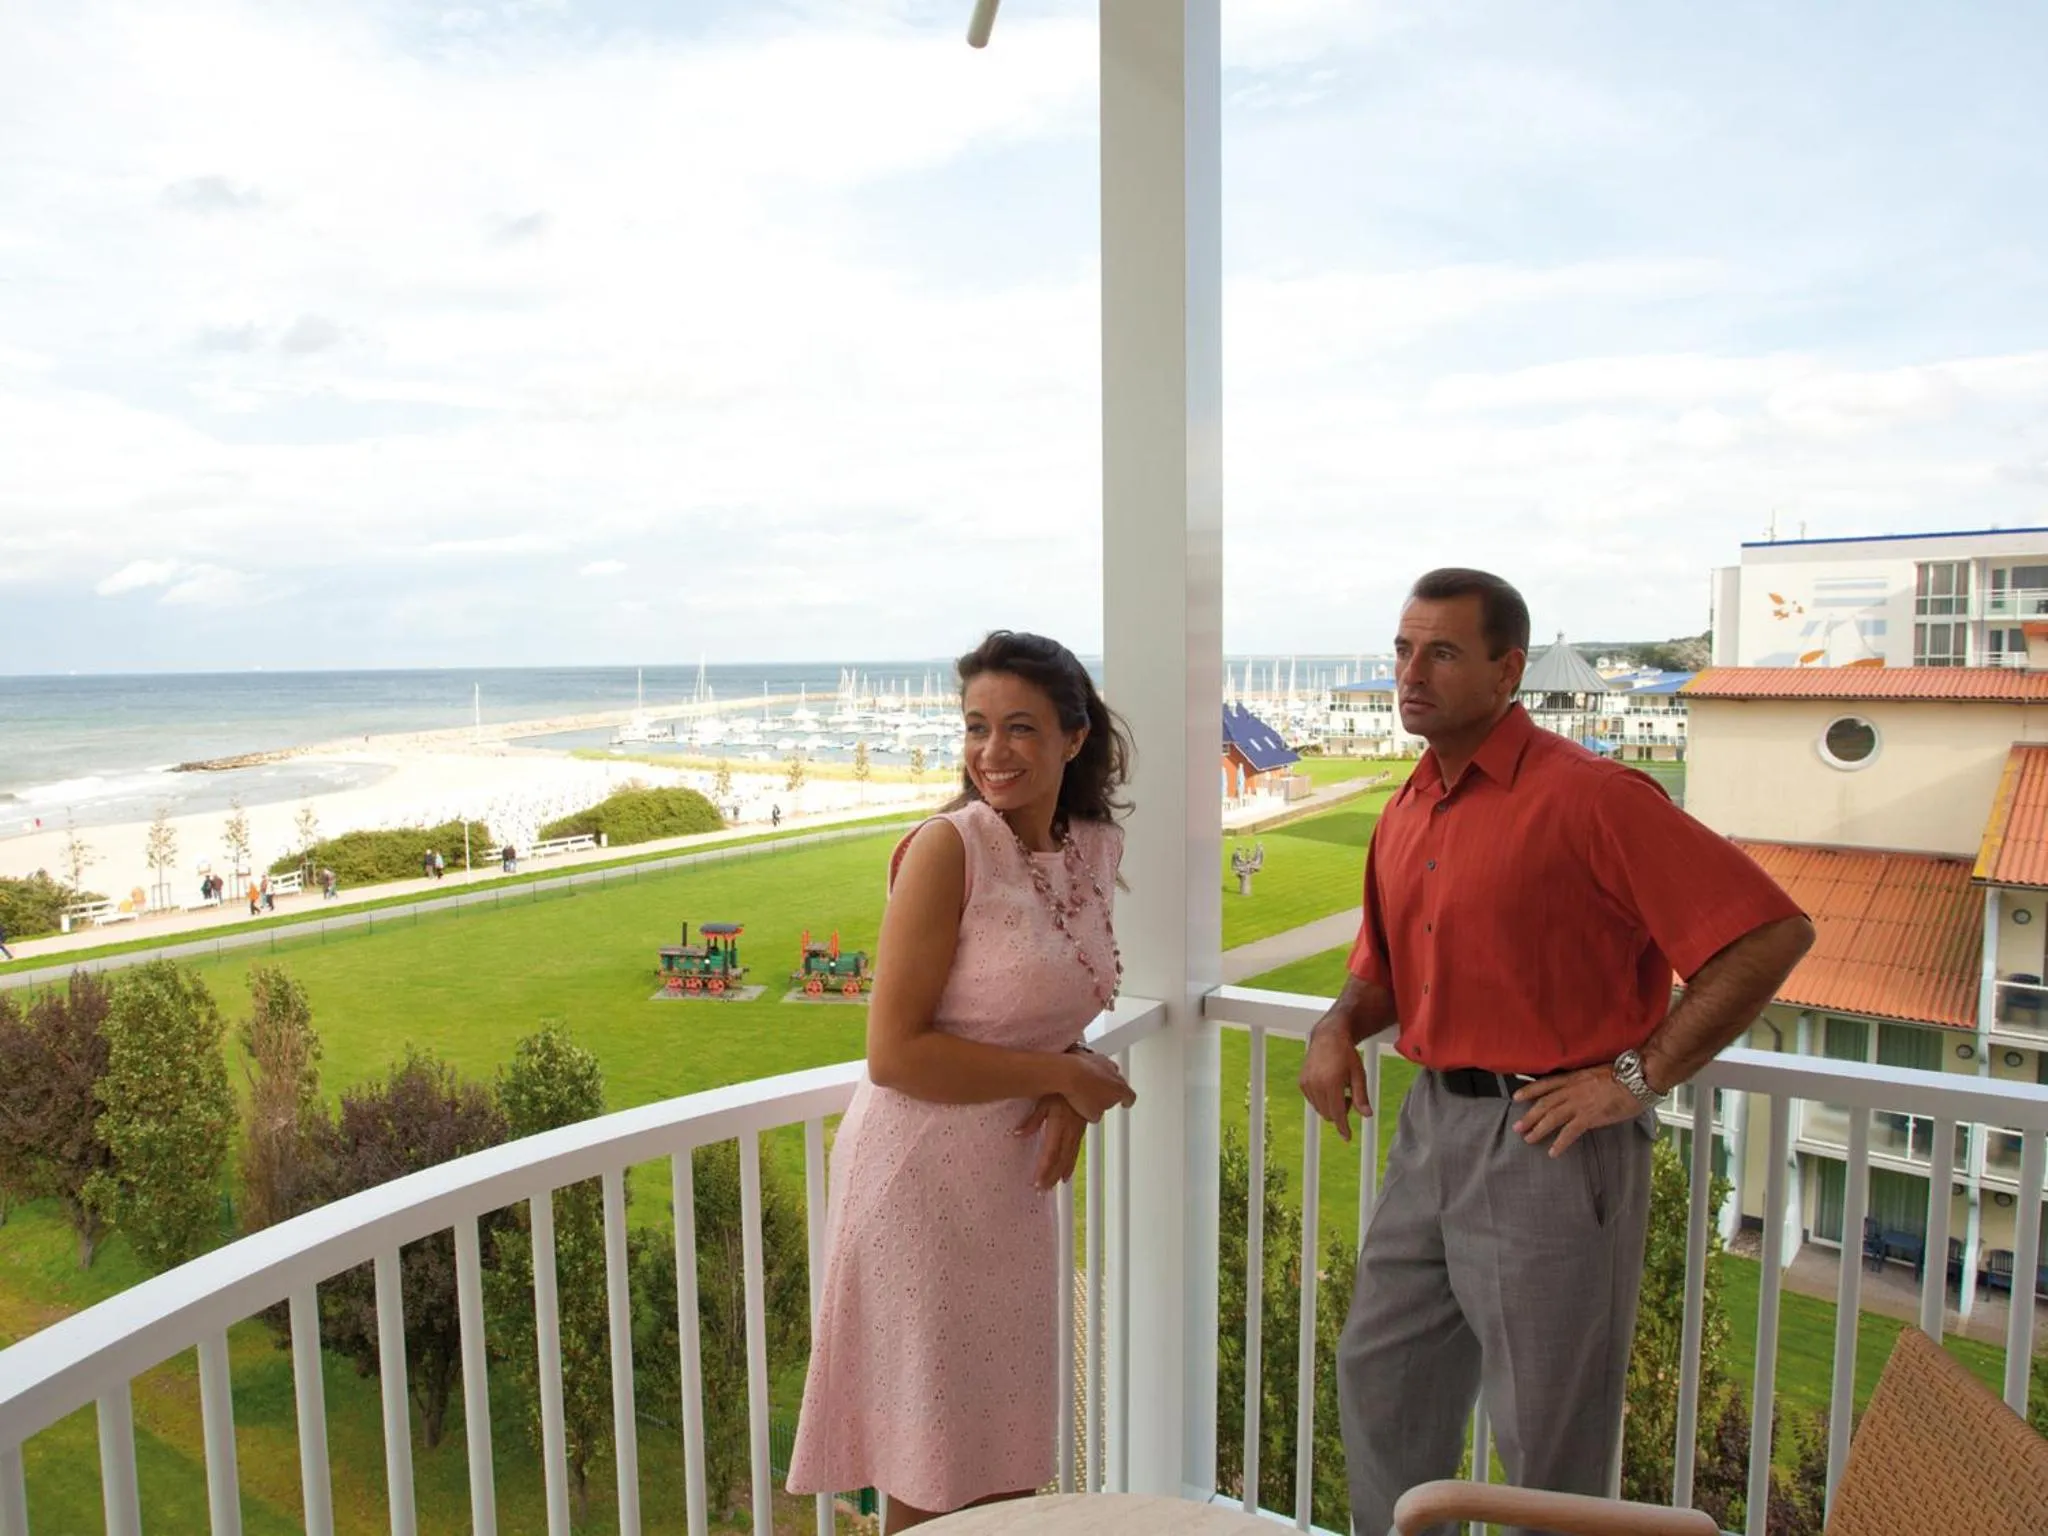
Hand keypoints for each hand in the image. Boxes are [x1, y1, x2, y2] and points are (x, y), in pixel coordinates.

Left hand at [1014, 1096, 1087, 1189]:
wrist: (1082, 1079)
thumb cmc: (1060, 1087)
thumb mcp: (1043, 1100)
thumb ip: (1033, 1119)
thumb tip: (1018, 1134)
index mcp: (1060, 1123)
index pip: (1051, 1152)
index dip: (1045, 1169)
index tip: (1037, 1182)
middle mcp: (1070, 1130)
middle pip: (1060, 1159)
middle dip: (1051, 1176)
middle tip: (1041, 1190)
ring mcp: (1077, 1132)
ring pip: (1069, 1157)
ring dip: (1059, 1174)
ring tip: (1052, 1186)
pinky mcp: (1079, 1131)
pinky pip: (1074, 1152)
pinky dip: (1069, 1166)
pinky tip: (1066, 1174)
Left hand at [1058, 1050, 1135, 1122]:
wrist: (1067, 1074)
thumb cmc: (1082, 1094)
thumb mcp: (1092, 1115)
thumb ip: (1099, 1114)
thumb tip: (1095, 1114)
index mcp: (1120, 1089)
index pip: (1130, 1096)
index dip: (1128, 1101)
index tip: (1125, 1104)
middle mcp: (1114, 1074)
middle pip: (1119, 1082)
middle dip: (1113, 1089)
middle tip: (1104, 1097)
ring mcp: (1103, 1062)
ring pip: (1107, 1071)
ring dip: (1102, 1078)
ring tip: (1091, 1087)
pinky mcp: (1089, 1055)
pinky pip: (1093, 1064)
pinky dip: (1089, 1069)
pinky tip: (1081, 1077)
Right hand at [1299, 1012, 1370, 1141]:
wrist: (1328, 1037)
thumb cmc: (1347, 1055)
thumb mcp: (1359, 1075)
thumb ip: (1361, 1097)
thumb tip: (1367, 1115)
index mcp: (1332, 1084)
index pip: (1338, 1113)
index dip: (1343, 1128)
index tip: (1347, 1138)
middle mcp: (1317, 1085)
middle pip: (1329, 1114)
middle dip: (1340, 1112)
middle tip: (1349, 1096)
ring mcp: (1307, 1084)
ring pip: (1320, 1109)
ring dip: (1331, 1106)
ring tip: (1339, 1088)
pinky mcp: (1302, 1082)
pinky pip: (1313, 1100)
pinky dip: (1322, 1099)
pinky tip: (1329, 1085)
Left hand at [1512, 1067, 1643, 1156]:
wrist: (1637, 1078)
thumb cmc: (1623, 1075)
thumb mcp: (1595, 1073)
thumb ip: (1583, 1083)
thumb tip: (1579, 1092)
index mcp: (1574, 1078)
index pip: (1545, 1084)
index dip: (1529, 1091)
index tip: (1516, 1097)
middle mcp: (1572, 1090)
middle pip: (1544, 1104)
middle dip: (1529, 1116)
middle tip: (1517, 1127)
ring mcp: (1580, 1103)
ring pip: (1552, 1118)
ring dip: (1538, 1130)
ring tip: (1528, 1139)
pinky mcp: (1590, 1117)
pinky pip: (1570, 1132)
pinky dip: (1560, 1143)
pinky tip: (1553, 1152)